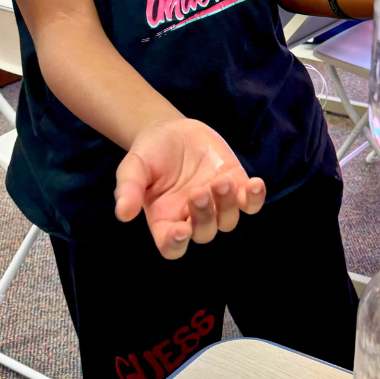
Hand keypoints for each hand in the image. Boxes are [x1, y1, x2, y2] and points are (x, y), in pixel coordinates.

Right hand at [114, 117, 265, 258]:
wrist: (171, 131)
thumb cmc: (148, 155)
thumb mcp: (133, 168)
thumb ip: (128, 190)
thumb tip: (123, 213)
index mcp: (164, 221)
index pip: (172, 247)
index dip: (177, 244)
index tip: (180, 230)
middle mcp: (192, 218)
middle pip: (204, 233)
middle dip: (204, 216)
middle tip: (200, 191)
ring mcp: (216, 203)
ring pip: (228, 220)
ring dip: (228, 205)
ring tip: (220, 181)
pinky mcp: (235, 185)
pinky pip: (250, 202)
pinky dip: (255, 198)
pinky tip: (255, 184)